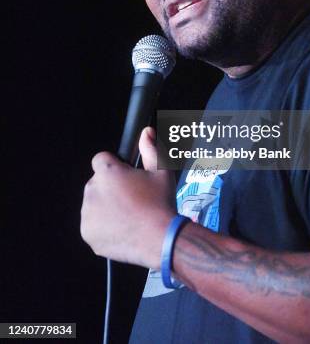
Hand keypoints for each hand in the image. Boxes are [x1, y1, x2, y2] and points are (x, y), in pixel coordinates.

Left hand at [80, 127, 175, 268]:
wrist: (160, 239)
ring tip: (128, 215)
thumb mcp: (161, 172)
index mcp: (107, 172)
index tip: (125, 177)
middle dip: (110, 188)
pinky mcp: (87, 232)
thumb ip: (150, 148)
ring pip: (93, 203)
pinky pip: (92, 224)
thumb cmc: (160, 203)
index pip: (101, 159)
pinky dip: (103, 226)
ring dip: (105, 206)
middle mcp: (92, 190)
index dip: (114, 166)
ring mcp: (87, 213)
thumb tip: (146, 132)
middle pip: (97, 182)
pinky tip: (121, 227)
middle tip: (131, 199)